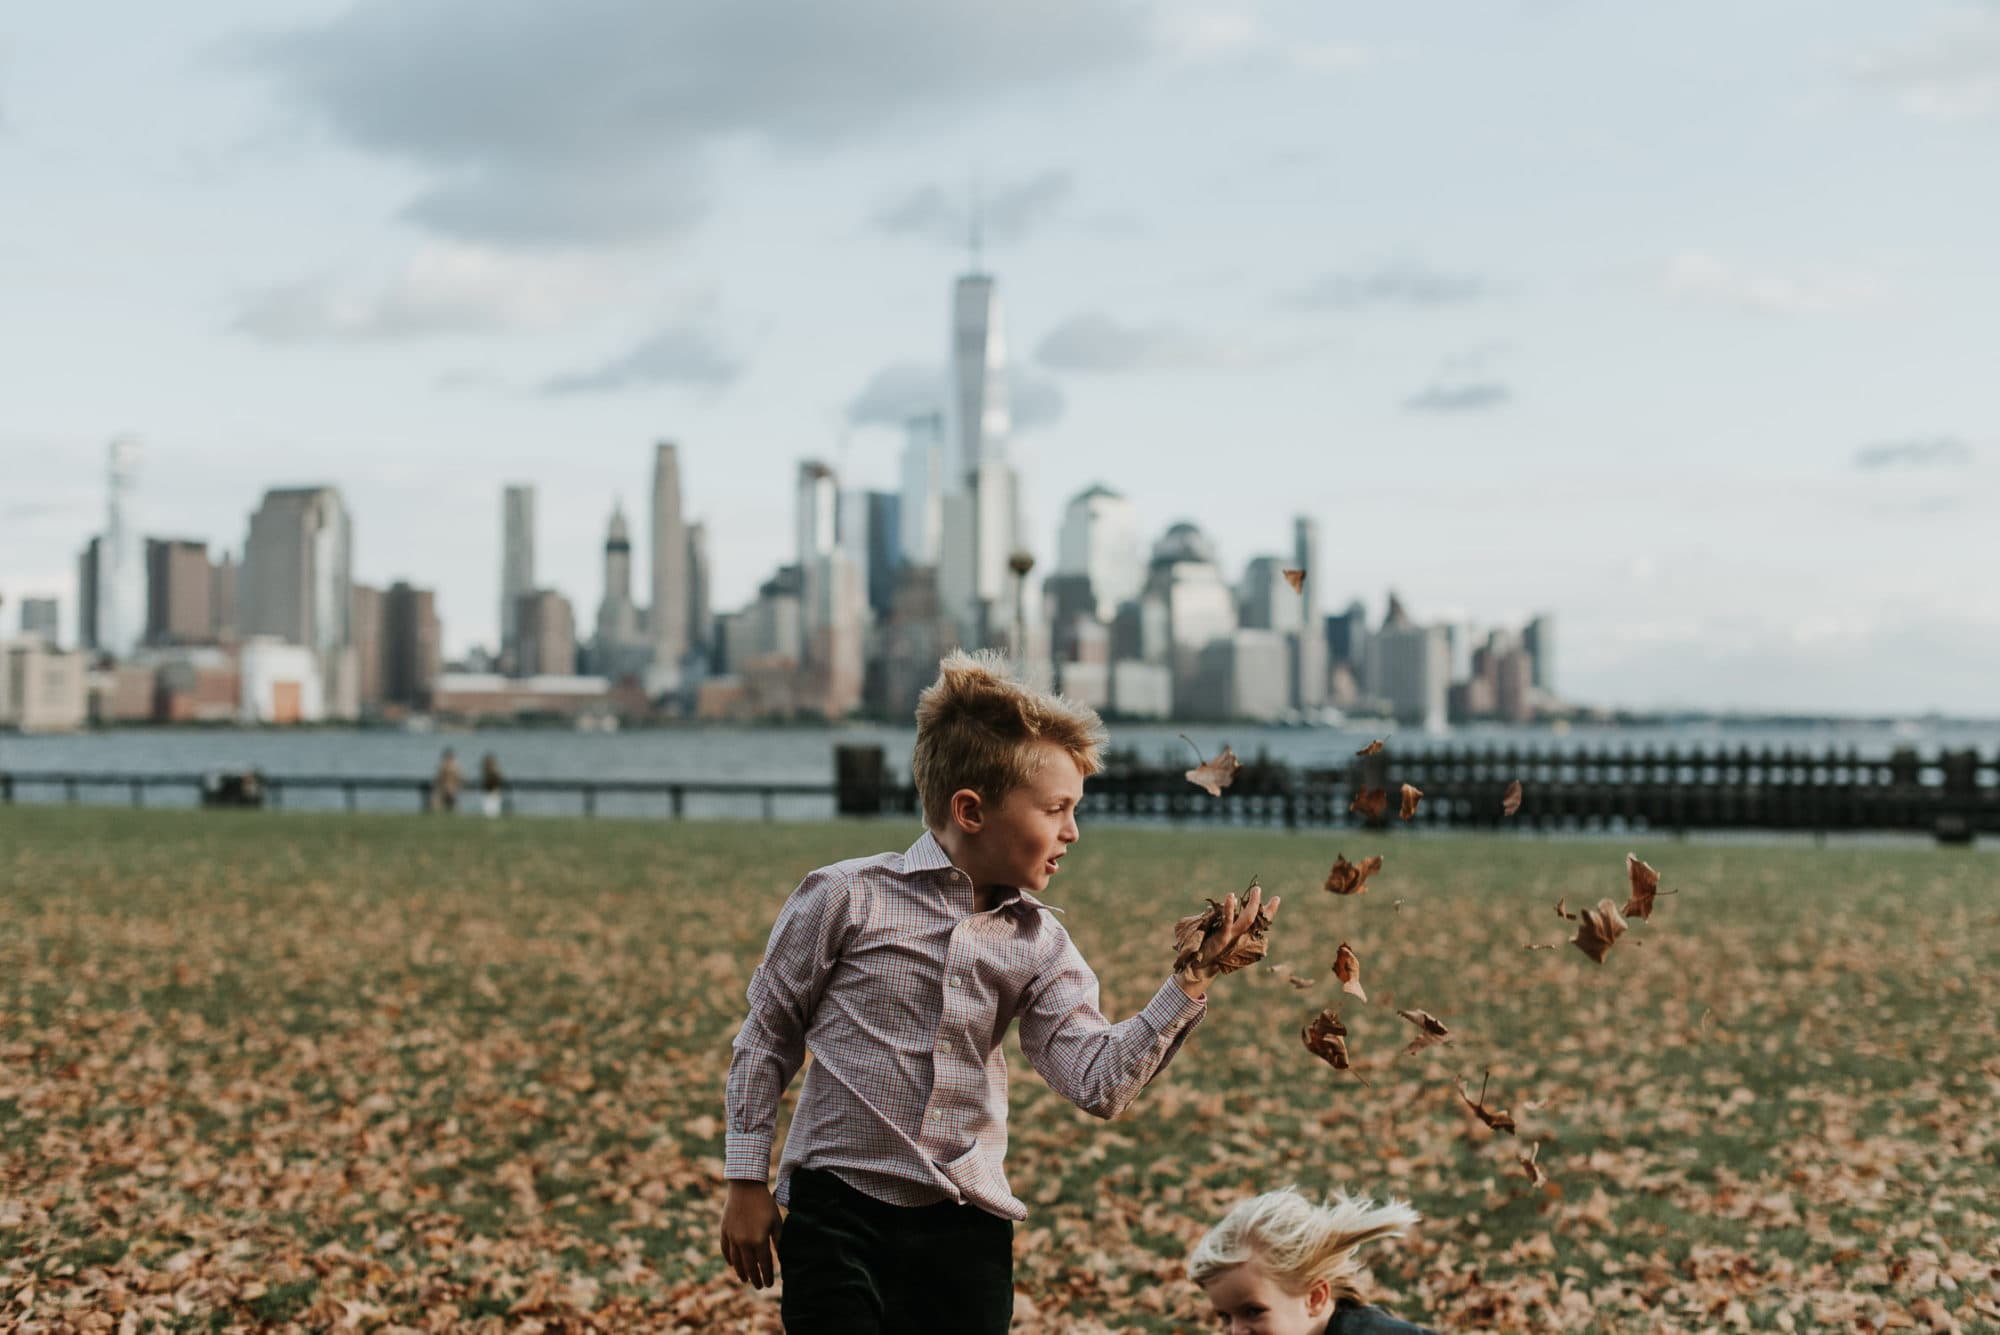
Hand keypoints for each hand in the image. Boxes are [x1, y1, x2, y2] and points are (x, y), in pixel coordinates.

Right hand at [720, 1180, 782, 1288]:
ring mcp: (732, 1237)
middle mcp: (744, 1242)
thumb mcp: (776, 1221)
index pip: (765, 1264)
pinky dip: (728, 1258)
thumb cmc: (765, 1203)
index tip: (769, 1284)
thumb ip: (778, 1241)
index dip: (767, 1275)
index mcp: (759, 1240)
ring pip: (736, 1261)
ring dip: (741, 1272)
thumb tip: (781, 1256)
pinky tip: (731, 1264)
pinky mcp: (724, 1231)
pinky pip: (725, 1249)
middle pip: (749, 1266)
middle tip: (758, 1286)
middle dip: (755, 1278)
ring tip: (745, 1280)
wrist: (745, 1187)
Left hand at [1176, 882, 1280, 996]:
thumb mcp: (1218, 931)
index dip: (1269, 911)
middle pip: (1255, 920)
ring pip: (1247, 920)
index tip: (1276, 898)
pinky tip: (1231, 896)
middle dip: (1260, 905)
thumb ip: (1225, 920)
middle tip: (1259, 889)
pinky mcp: (1221, 938)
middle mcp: (1240, 937)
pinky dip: (1229, 909)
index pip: (1258, 922)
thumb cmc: (1208, 947)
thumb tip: (1232, 901)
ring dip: (1253, 904)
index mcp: (1241, 936)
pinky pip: (1227, 922)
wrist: (1198, 966)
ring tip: (1257, 890)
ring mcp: (1232, 938)